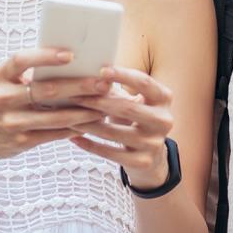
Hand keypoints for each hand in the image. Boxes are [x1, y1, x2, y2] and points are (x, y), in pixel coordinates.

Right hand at [0, 48, 112, 166]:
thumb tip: (77, 60)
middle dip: (79, 86)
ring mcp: (12, 122)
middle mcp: (3, 98)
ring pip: (55, 116)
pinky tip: (93, 122)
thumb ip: (32, 74)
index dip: (45, 56)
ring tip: (105, 105)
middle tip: (103, 82)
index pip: (21, 61)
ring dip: (84, 111)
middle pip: (46, 90)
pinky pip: (55, 133)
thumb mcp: (8, 84)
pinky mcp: (21, 141)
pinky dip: (76, 127)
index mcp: (1, 76)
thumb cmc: (4, 102)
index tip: (70, 54)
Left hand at [67, 66, 174, 189]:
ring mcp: (154, 143)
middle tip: (74, 96)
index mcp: (164, 98)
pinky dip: (90, 145)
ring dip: (88, 124)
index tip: (101, 70)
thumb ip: (115, 88)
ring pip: (115, 133)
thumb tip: (86, 72)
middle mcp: (164, 120)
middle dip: (98, 102)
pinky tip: (74, 138)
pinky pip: (110, 153)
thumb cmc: (135, 119)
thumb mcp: (134, 100)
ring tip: (68, 117)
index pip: (144, 82)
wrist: (151, 155)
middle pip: (128, 108)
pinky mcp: (143, 162)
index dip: (123, 75)